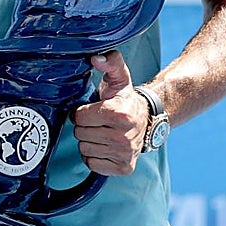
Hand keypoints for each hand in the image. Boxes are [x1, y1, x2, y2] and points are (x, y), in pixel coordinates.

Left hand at [71, 51, 147, 175]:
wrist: (146, 120)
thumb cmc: (125, 99)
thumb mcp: (119, 77)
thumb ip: (109, 62)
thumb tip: (96, 58)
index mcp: (119, 114)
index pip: (79, 116)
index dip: (82, 111)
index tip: (93, 109)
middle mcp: (123, 137)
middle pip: (80, 133)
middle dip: (85, 126)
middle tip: (98, 121)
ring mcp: (124, 154)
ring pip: (85, 149)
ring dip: (89, 140)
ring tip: (102, 132)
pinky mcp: (124, 168)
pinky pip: (92, 164)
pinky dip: (94, 156)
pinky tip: (104, 145)